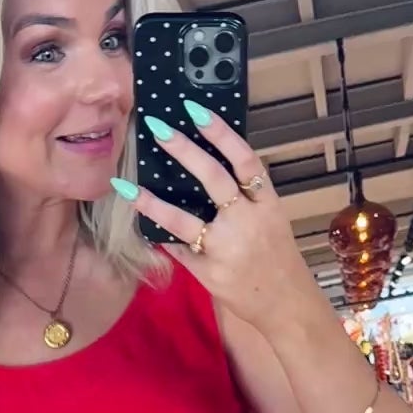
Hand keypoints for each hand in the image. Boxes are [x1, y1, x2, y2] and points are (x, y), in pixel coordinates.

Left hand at [120, 110, 310, 335]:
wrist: (284, 303)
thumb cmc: (274, 255)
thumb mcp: (269, 218)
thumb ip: (245, 195)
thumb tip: (204, 164)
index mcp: (266, 203)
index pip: (245, 160)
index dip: (221, 133)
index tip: (196, 110)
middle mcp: (247, 221)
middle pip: (213, 179)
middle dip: (184, 151)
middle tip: (157, 128)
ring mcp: (226, 249)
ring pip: (184, 221)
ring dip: (153, 203)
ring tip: (128, 188)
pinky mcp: (209, 272)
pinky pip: (179, 249)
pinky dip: (162, 236)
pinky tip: (143, 224)